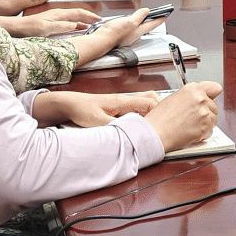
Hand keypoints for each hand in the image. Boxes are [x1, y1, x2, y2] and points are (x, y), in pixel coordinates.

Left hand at [0, 8, 96, 36]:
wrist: (17, 28)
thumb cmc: (29, 28)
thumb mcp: (46, 28)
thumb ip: (61, 26)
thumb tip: (75, 25)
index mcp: (58, 14)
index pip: (78, 12)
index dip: (89, 16)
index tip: (98, 19)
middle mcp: (57, 14)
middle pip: (77, 13)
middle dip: (89, 16)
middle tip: (98, 20)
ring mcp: (55, 17)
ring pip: (73, 17)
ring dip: (83, 20)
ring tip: (91, 24)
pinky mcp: (52, 22)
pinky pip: (68, 21)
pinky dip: (76, 23)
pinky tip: (76, 27)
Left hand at [34, 90, 160, 127]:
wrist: (70, 105)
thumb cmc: (82, 109)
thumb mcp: (98, 122)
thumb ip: (115, 128)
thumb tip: (130, 135)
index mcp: (123, 101)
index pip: (151, 102)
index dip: (161, 112)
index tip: (165, 123)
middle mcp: (126, 101)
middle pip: (152, 100)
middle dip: (161, 110)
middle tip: (164, 124)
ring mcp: (123, 104)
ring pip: (146, 105)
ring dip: (152, 114)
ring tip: (154, 127)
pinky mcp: (119, 109)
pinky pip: (137, 110)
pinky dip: (143, 117)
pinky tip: (140, 127)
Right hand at [95, 8, 164, 46]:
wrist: (101, 41)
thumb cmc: (114, 34)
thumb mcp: (130, 21)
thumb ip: (139, 16)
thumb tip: (146, 11)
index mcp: (139, 31)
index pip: (152, 24)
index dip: (159, 19)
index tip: (165, 16)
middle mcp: (134, 35)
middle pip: (146, 27)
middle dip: (152, 22)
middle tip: (156, 18)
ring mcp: (127, 37)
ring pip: (138, 29)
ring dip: (142, 23)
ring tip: (145, 18)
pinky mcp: (120, 37)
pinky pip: (129, 30)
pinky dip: (132, 26)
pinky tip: (129, 23)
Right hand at [145, 81, 223, 152]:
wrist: (155, 132)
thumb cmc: (160, 118)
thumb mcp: (174, 98)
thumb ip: (190, 96)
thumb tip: (199, 98)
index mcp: (192, 89)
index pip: (215, 87)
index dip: (212, 95)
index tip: (210, 99)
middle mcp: (200, 99)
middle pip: (214, 106)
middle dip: (206, 112)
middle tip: (193, 117)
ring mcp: (204, 113)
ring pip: (213, 118)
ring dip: (205, 123)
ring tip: (190, 126)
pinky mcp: (205, 127)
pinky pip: (210, 130)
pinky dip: (203, 133)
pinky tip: (191, 132)